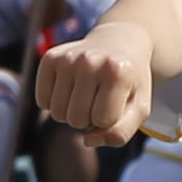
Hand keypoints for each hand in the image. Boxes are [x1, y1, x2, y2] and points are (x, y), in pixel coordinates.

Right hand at [35, 19, 162, 144]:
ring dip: (71, 112)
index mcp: (117, 72)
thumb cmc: (129, 81)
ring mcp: (67, 58)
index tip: (116, 101)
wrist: (119, 41)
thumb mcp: (139, 107)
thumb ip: (121, 133)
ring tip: (85, 94)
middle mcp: (90, 61)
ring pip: (57, 113)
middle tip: (99, 98)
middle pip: (76, 119)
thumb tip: (87, 140)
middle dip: (89, 118)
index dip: (109, 119)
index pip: (102, 121)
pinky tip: (69, 89)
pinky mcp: (50, 57)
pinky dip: (54, 103)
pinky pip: (42, 101)